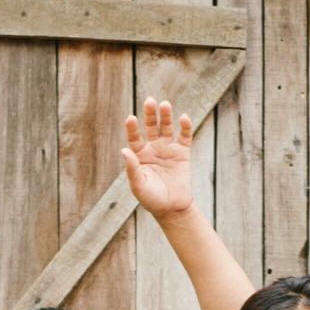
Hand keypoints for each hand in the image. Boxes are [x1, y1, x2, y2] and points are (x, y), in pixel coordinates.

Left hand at [121, 100, 194, 221]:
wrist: (172, 208)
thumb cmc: (151, 199)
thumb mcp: (138, 185)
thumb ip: (132, 168)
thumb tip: (124, 150)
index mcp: (139, 156)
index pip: (134, 137)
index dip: (132, 128)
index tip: (130, 118)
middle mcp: (153, 149)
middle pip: (150, 127)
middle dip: (150, 114)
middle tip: (149, 101)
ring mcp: (168, 149)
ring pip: (166, 128)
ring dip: (166, 116)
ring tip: (165, 104)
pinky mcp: (183, 153)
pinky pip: (185, 136)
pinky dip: (185, 127)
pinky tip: (184, 117)